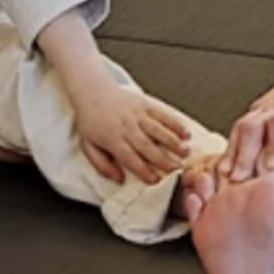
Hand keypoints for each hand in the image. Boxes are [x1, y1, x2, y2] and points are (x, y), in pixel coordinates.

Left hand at [66, 75, 211, 189]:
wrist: (92, 92)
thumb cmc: (91, 121)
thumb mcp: (87, 146)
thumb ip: (101, 165)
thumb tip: (118, 179)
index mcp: (112, 139)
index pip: (130, 158)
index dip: (143, 170)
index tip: (155, 180)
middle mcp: (126, 127)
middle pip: (147, 146)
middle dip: (163, 159)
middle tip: (176, 169)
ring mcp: (137, 115)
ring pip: (158, 130)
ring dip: (173, 141)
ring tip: (185, 151)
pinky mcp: (145, 105)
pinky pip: (162, 115)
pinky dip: (175, 123)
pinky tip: (185, 133)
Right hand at [224, 40, 273, 190]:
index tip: (272, 167)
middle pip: (253, 126)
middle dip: (244, 154)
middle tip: (239, 181)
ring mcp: (265, 107)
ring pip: (241, 127)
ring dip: (234, 151)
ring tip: (227, 178)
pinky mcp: (258, 110)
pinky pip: (240, 128)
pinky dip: (232, 146)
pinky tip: (228, 167)